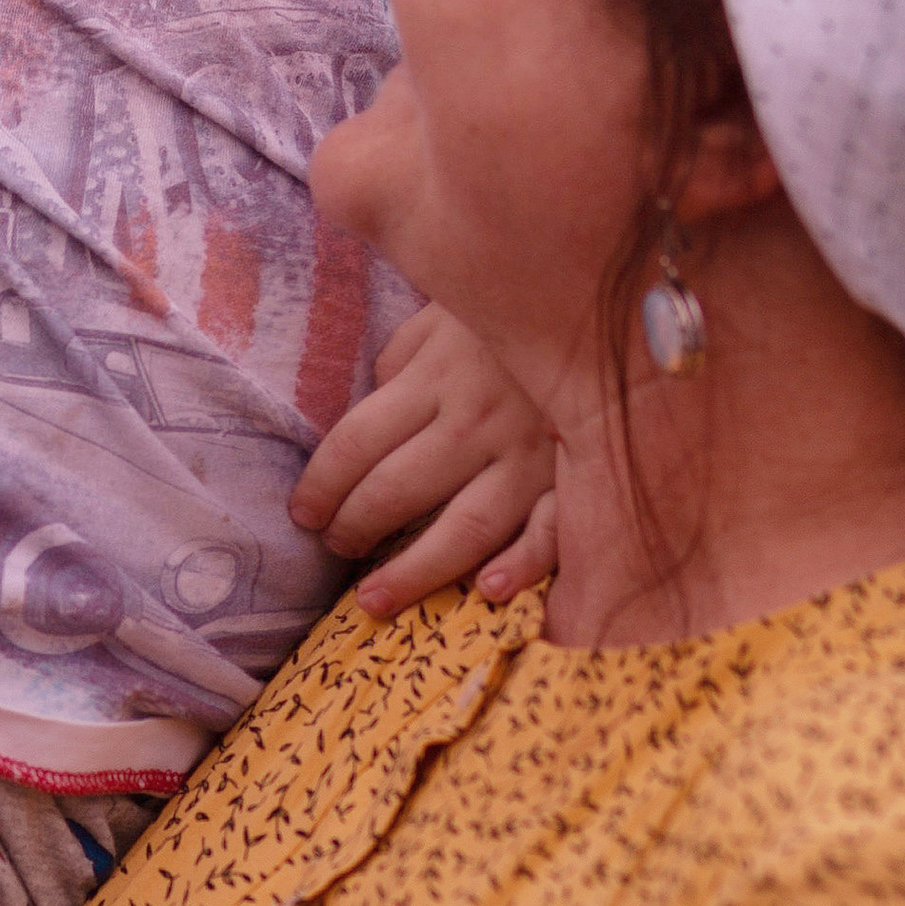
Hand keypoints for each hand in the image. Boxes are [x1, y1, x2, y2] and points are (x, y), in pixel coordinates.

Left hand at [291, 301, 557, 614]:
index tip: (303, 513)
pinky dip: (521, 566)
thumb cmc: (509, 316)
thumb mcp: (442, 319)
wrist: (600, 305)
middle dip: (354, 526)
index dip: (321, 485)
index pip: (357, 443)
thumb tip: (367, 415)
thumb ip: (401, 364)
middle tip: (336, 547)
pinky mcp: (575, 479)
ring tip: (373, 600)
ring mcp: (530, 455)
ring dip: (413, 571)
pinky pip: (549, 533)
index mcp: (437, 375)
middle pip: (396, 490)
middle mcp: (479, 420)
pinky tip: (486, 591)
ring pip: (463, 527)